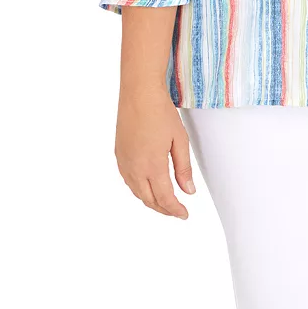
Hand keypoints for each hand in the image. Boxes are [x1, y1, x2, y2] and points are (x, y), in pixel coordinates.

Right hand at [115, 85, 195, 218]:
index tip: (184, 214)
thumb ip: (183, 168)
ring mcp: (124, 162)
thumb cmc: (161, 112)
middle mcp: (134, 169)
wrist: (139, 93)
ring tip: (165, 201)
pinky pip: (128, 180)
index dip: (175, 210)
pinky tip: (148, 186)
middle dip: (164, 209)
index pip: (164, 198)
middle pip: (149, 200)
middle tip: (177, 211)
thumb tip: (188, 191)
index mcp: (152, 166)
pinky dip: (139, 189)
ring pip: (137, 192)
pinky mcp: (119, 154)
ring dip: (151, 200)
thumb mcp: (179, 140)